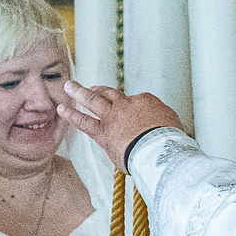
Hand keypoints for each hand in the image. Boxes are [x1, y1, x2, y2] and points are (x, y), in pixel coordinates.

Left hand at [57, 81, 184, 167]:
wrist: (159, 149)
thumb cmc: (170, 141)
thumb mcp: (173, 126)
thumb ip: (162, 124)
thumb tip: (161, 128)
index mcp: (147, 101)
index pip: (135, 101)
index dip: (131, 107)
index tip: (131, 114)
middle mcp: (127, 104)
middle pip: (111, 94)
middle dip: (99, 90)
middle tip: (90, 88)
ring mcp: (113, 116)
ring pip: (93, 101)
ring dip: (79, 93)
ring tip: (69, 87)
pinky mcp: (102, 132)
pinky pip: (84, 121)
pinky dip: (72, 114)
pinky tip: (62, 109)